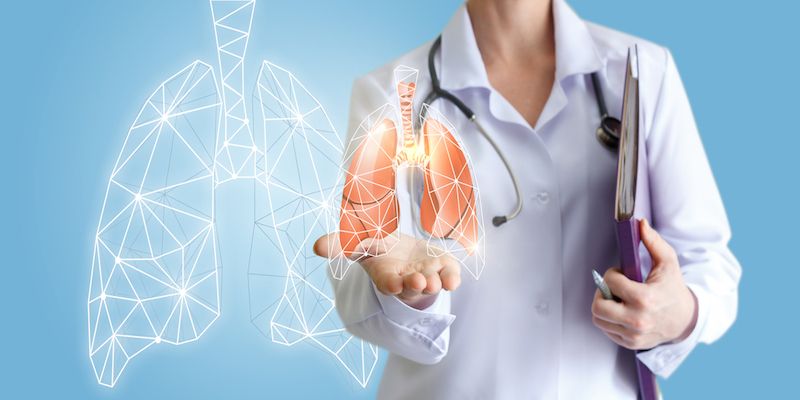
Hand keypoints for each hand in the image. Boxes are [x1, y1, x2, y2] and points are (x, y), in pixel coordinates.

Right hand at [313, 233, 461, 308]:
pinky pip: (450, 277)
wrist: (402, 248)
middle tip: (418, 282)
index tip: (393, 285)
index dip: (391, 284)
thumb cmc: (378, 248)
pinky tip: (453, 278)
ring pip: (432, 284)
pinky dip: (452, 278)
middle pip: (412, 288)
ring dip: (434, 283)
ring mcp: (426, 274)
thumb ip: (340, 245)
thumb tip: (315, 246)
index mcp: (387, 275)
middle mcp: (407, 279)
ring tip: (434, 280)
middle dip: (415, 285)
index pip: (388, 283)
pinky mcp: (442, 268)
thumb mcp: (358, 243)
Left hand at [591, 219, 697, 349]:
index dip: (612, 274)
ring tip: (617, 299)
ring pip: (599, 318)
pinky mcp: (630, 343)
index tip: (620, 273)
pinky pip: (606, 329)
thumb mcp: (668, 263)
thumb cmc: (674, 289)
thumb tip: (640, 224)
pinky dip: (608, 319)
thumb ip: (653, 242)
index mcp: (645, 298)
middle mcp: (637, 319)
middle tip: (612, 288)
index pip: (610, 282)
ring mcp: (633, 334)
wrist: (686, 320)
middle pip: (598, 306)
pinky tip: (621, 311)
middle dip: (601, 292)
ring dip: (603, 306)